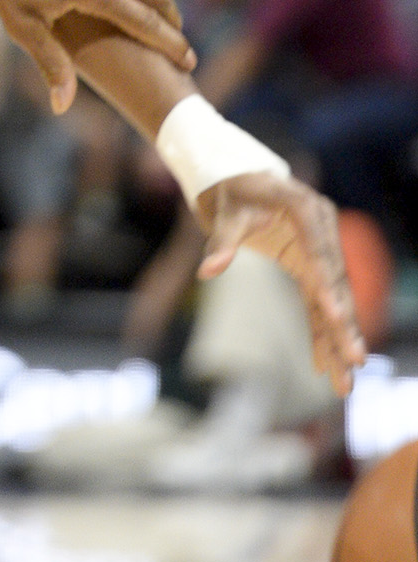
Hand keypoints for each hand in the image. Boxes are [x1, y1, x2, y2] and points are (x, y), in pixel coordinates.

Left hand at [196, 172, 366, 394]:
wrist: (236, 181)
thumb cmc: (232, 193)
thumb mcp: (224, 213)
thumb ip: (221, 242)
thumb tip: (207, 271)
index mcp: (304, 208)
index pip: (319, 249)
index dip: (328, 282)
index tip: (337, 315)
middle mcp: (322, 231)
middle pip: (334, 282)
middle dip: (344, 325)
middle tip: (354, 360)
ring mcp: (319, 252)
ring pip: (332, 300)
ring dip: (338, 340)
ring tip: (345, 381)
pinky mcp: (310, 269)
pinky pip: (317, 305)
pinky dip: (320, 334)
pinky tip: (323, 365)